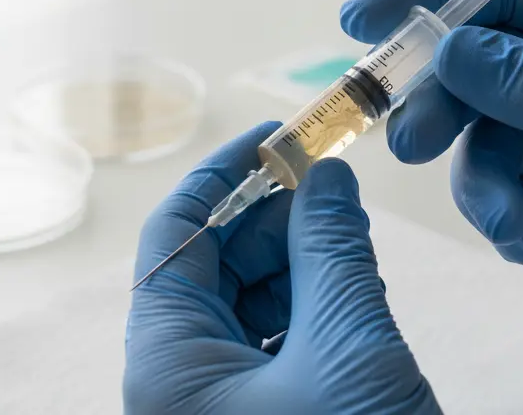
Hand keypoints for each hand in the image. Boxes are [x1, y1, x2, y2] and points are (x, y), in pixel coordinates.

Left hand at [124, 123, 438, 413]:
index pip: (173, 234)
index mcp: (167, 362)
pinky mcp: (258, 413)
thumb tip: (324, 177)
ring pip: (248, 301)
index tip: (274, 136)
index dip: (222, 175)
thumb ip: (333, 251)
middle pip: (214, 265)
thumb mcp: (348, 345)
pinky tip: (354, 293)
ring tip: (354, 244)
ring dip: (302, 264)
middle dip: (276, 220)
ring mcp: (217, 400)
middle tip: (335, 189)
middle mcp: (178, 379)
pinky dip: (313, 309)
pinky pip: (273, 340)